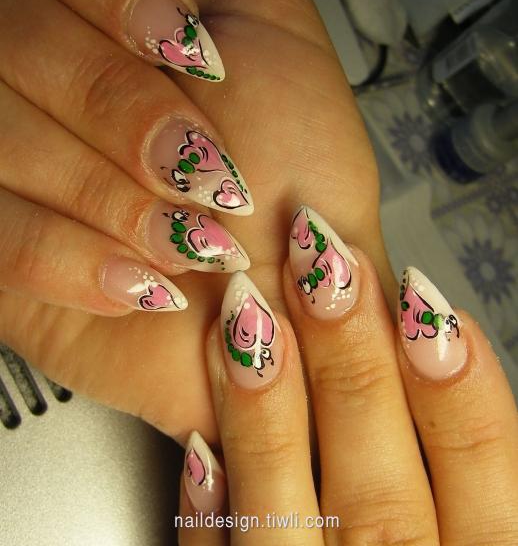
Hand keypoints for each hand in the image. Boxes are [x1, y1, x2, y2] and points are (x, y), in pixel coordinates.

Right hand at [0, 0, 390, 441]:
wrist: (290, 287)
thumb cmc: (298, 167)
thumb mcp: (270, 30)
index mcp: (103, 17)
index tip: (195, 54)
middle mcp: (50, 87)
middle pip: (14, 42)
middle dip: (118, 108)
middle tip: (197, 169)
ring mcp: (23, 168)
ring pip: (0, 136)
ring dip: (102, 192)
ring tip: (188, 240)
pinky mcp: (10, 251)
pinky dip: (70, 259)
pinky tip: (137, 279)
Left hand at [178, 208, 517, 544]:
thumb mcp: (472, 523)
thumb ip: (462, 459)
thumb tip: (441, 340)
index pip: (488, 478)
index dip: (458, 384)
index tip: (424, 297)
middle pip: (385, 495)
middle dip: (354, 369)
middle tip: (324, 268)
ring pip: (293, 529)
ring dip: (268, 417)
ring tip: (247, 317)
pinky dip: (211, 522)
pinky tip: (198, 449)